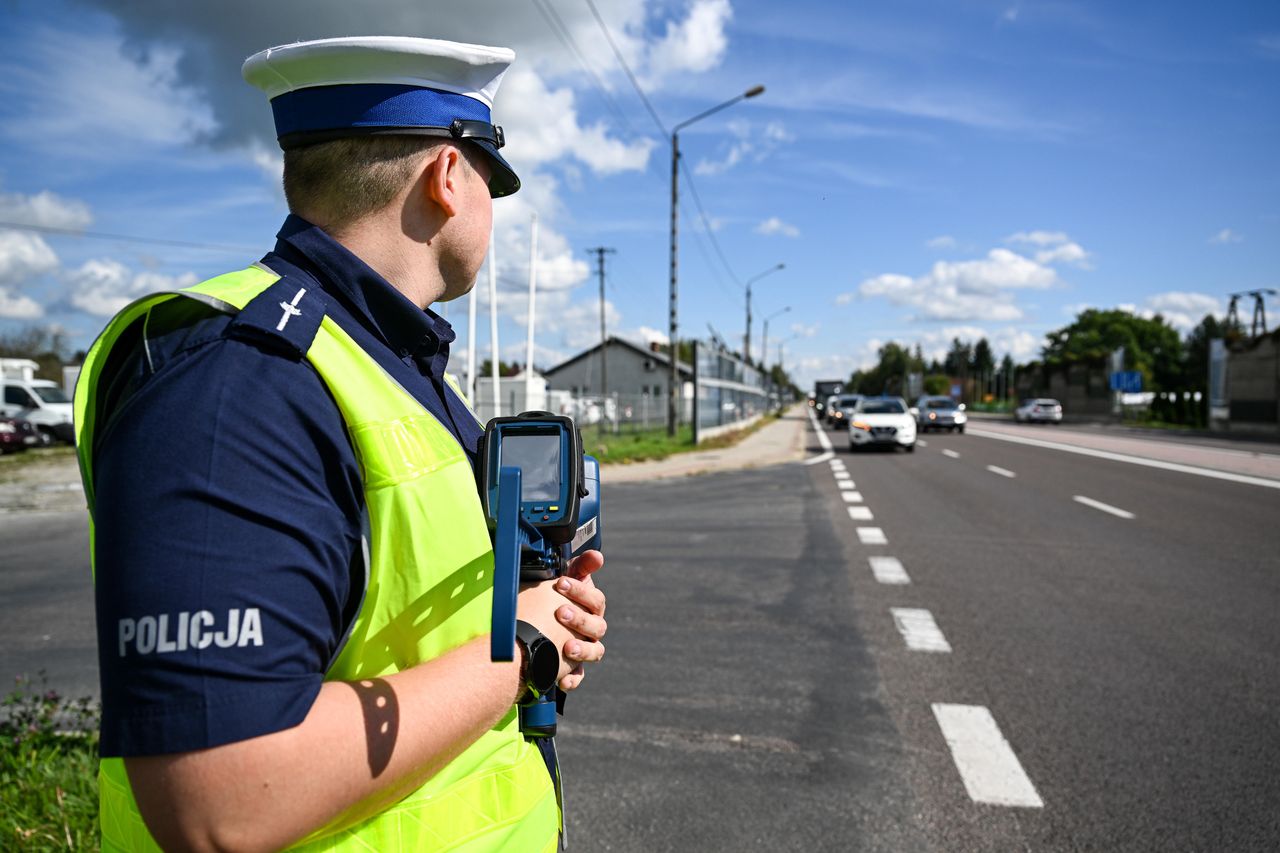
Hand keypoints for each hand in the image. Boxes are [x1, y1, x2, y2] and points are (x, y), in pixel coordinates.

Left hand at [515, 550, 606, 690]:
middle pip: (597, 625)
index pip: (595, 598)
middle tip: (560, 612)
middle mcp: (592, 628)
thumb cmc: (553, 600)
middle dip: (579, 618)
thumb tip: (597, 555)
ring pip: (595, 651)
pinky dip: (572, 679)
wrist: (536, 630)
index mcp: (590, 606)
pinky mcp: (574, 669)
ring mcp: (585, 648)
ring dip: (582, 649)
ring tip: (567, 647)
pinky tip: (561, 679)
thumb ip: (579, 568)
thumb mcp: (562, 582)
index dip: (580, 591)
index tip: (559, 583)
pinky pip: (579, 677)